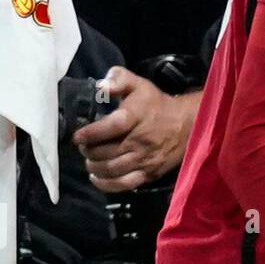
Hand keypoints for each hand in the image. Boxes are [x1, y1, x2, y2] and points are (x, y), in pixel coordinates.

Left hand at [72, 68, 195, 192]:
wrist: (186, 125)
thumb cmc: (156, 105)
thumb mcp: (139, 85)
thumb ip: (119, 79)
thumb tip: (101, 86)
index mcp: (137, 116)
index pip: (111, 126)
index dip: (91, 133)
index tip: (78, 136)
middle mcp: (141, 141)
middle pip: (106, 152)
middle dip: (88, 151)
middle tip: (84, 146)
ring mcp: (145, 160)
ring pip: (111, 169)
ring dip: (94, 166)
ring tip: (90, 159)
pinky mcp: (149, 173)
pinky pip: (123, 184)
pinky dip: (106, 184)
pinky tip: (97, 177)